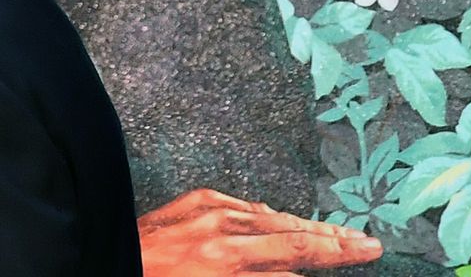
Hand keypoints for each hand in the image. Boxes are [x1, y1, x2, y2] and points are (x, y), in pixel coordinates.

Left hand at [139, 189, 383, 276]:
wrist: (103, 259)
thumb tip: (293, 276)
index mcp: (228, 268)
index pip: (299, 258)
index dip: (337, 256)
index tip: (368, 252)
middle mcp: (223, 237)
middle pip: (295, 236)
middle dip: (337, 241)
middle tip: (368, 244)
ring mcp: (210, 214)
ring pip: (274, 218)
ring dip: (309, 226)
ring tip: (339, 234)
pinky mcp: (195, 201)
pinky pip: (242, 205)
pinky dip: (267, 214)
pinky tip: (283, 218)